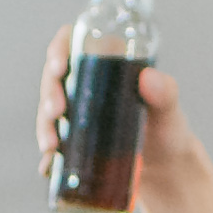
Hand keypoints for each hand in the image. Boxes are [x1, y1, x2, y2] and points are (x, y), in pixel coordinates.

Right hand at [38, 25, 195, 180]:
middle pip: (53, 78)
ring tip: (51, 144)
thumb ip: (165, 93)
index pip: (72, 44)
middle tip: (56, 111)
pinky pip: (52, 145)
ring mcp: (75, 114)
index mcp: (104, 63)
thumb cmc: (167, 129)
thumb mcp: (168, 110)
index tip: (60, 66)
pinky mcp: (71, 142)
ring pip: (48, 111)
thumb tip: (149, 78)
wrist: (164, 167)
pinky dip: (47, 157)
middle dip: (49, 94)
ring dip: (44, 125)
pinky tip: (48, 166)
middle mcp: (85, 85)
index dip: (58, 50)